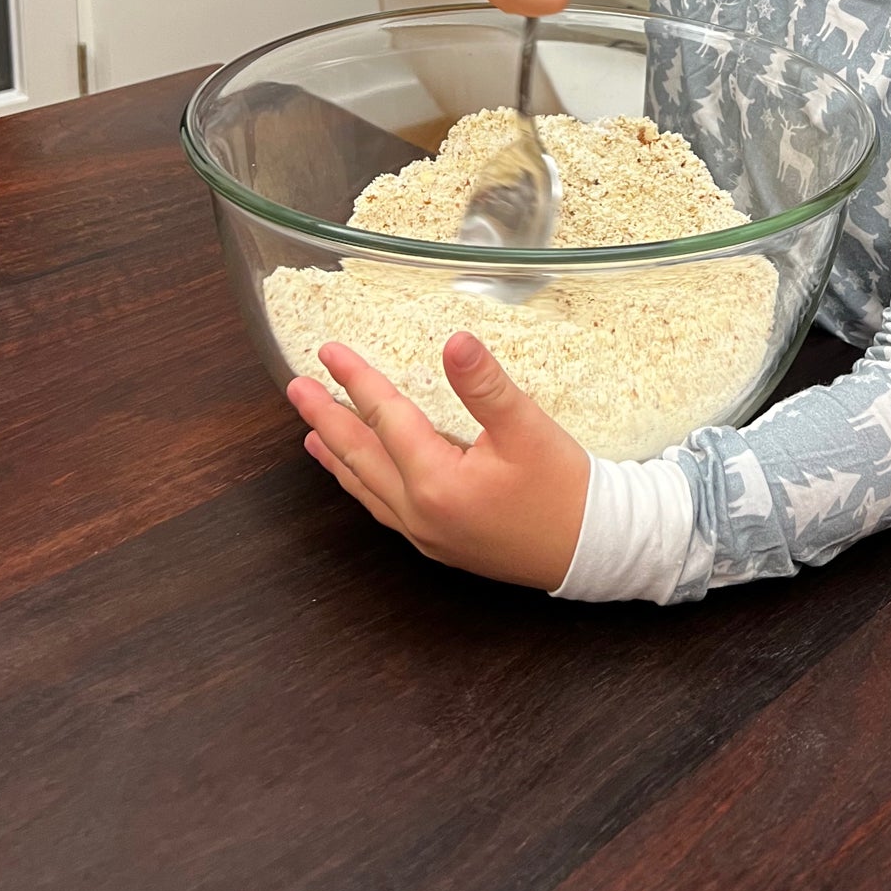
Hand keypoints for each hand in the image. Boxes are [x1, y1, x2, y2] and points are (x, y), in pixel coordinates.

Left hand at [287, 336, 589, 589]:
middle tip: (297, 389)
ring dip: (338, 456)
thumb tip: (454, 341)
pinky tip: (361, 477)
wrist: (593, 549)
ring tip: (312, 433)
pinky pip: (385, 509)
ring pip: (367, 488)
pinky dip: (362, 485)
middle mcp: (420, 513)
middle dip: (326, 418)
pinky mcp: (441, 543)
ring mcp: (427, 534)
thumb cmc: (564, 490)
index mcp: (435, 482)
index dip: (356, 380)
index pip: (385, 418)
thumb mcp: (528, 429)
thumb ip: (486, 384)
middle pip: (360, 457)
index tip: (329, 351)